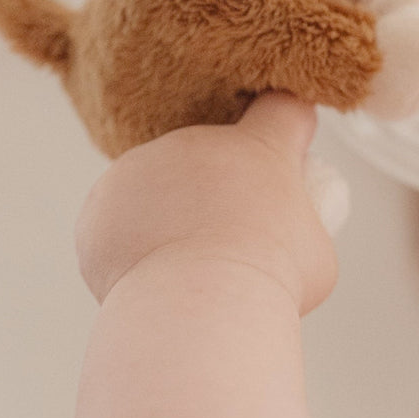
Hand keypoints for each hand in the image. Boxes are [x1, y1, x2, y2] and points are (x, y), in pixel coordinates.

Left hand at [74, 93, 336, 313]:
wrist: (198, 307)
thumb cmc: (268, 283)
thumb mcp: (315, 256)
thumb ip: (296, 232)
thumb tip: (279, 240)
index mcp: (259, 146)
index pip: (281, 109)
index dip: (288, 127)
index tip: (290, 152)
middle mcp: (198, 142)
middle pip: (211, 157)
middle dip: (217, 191)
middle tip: (226, 247)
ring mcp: (144, 167)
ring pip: (158, 186)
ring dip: (168, 214)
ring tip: (183, 272)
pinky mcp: (102, 203)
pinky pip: (116, 220)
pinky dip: (126, 244)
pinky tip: (145, 276)